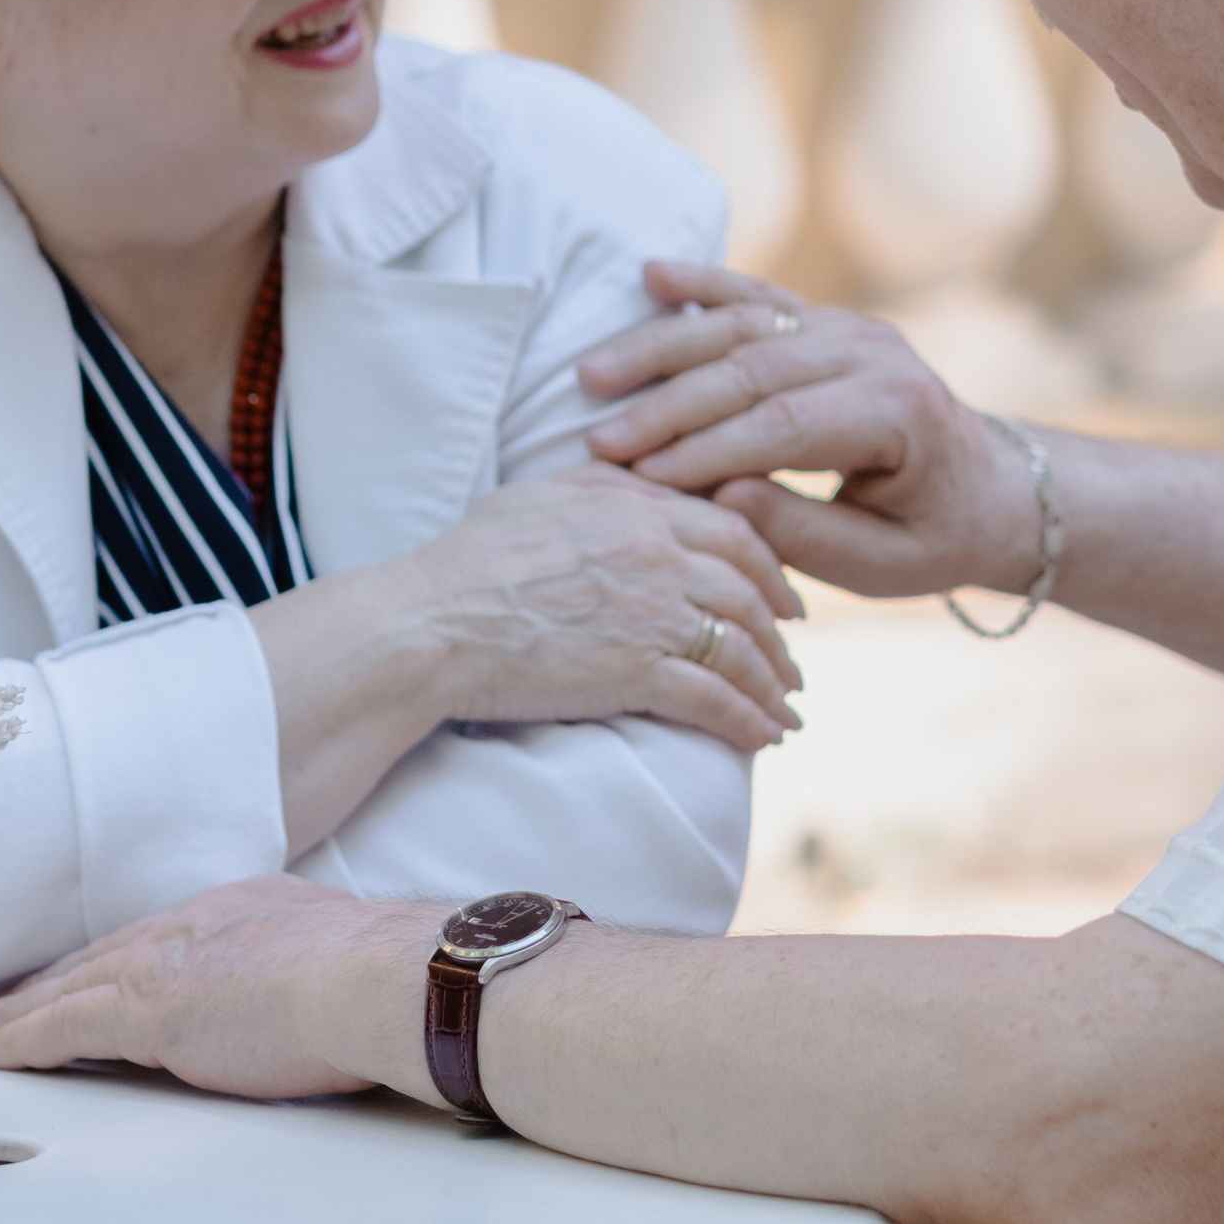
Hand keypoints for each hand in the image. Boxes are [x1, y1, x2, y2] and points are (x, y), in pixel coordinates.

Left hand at [0, 876, 428, 1101]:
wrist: (381, 979)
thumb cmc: (381, 982)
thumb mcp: (336, 960)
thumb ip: (304, 976)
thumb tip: (309, 1001)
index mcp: (240, 911)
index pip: (159, 940)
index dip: (115, 960)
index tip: (89, 975)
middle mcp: (194, 926)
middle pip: (104, 956)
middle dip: (54, 979)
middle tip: (7, 999)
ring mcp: (167, 965)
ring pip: (72, 987)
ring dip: (19, 1009)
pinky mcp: (149, 1011)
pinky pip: (65, 1026)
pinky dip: (23, 1037)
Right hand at [415, 464, 803, 750]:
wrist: (432, 623)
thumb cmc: (469, 561)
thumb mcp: (539, 496)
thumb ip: (603, 487)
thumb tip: (644, 484)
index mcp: (638, 512)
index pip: (734, 532)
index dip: (769, 569)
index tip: (782, 597)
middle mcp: (658, 557)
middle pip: (749, 593)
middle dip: (779, 633)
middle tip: (790, 659)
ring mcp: (652, 616)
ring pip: (741, 648)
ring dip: (771, 684)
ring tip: (782, 710)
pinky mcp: (637, 672)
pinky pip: (715, 699)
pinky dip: (747, 721)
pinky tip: (762, 738)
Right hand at [579, 261, 1045, 605]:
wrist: (991, 487)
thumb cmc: (935, 537)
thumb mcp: (883, 565)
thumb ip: (805, 535)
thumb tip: (722, 500)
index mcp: (897, 413)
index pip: (783, 428)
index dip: (706, 453)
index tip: (638, 482)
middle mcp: (874, 353)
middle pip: (752, 369)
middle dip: (667, 407)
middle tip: (598, 442)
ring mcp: (849, 326)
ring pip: (742, 324)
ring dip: (663, 347)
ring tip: (593, 376)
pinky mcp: (826, 320)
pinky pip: (757, 294)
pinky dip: (703, 282)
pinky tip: (650, 274)